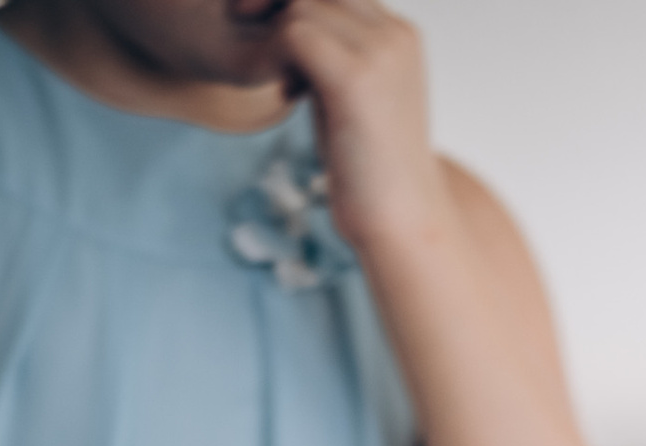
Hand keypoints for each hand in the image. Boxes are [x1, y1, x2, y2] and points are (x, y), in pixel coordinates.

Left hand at [268, 1, 447, 260]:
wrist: (402, 224)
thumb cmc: (371, 171)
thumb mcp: (351, 97)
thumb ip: (330, 54)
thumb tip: (288, 22)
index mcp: (399, 33)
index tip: (258, 16)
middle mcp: (394, 32)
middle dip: (271, 1)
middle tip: (242, 22)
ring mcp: (379, 51)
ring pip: (300, 4)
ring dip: (274, 36)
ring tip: (284, 82)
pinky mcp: (356, 76)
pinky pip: (294, 32)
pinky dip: (276, 57)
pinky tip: (287, 93)